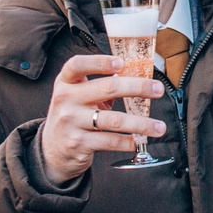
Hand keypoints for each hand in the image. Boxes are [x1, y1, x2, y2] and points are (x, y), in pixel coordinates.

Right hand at [37, 54, 164, 183]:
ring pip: (114, 120)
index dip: (100, 62)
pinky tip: (139, 140)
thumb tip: (138, 76)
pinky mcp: (78, 143)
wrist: (52, 150)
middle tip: (158, 90)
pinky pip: (110, 141)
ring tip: (159, 127)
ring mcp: (71, 122)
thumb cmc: (73, 116)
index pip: (77, 65)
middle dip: (138, 88)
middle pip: (107, 88)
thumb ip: (100, 85)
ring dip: (142, 123)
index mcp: (66, 82)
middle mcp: (66, 99)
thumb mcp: (78, 96)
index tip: (122, 63)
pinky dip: (128, 141)